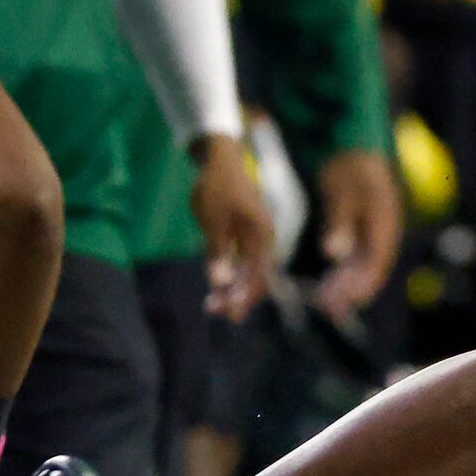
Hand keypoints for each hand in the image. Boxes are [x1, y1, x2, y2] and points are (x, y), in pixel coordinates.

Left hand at [189, 132, 273, 321]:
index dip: (245, 296)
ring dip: (231, 288)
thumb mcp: (213, 220)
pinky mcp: (240, 235)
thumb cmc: (216, 188)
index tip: (229, 313)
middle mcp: (262, 240)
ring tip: (213, 306)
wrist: (218, 159)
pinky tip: (215, 286)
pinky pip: (237, 260)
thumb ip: (217, 252)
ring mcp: (251, 238)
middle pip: (256, 276)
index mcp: (261, 236)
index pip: (258, 275)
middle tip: (222, 315)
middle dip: (239, 297)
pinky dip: (227, 273)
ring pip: (246, 270)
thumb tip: (219, 282)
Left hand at [312, 149, 402, 319]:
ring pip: (363, 267)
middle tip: (331, 310)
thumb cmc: (348, 167)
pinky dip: (344, 274)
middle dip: (353, 291)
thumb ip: (339, 225)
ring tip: (327, 304)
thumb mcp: (342, 194)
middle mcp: (383, 232)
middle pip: (371, 269)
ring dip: (347, 286)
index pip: (377, 262)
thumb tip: (333, 255)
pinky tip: (330, 285)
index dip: (363, 284)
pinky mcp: (362, 229)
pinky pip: (356, 259)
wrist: (352, 145)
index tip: (347, 302)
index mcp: (384, 224)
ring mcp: (374, 232)